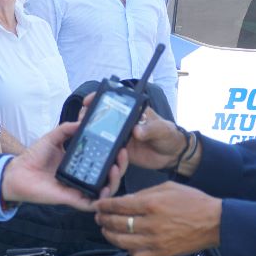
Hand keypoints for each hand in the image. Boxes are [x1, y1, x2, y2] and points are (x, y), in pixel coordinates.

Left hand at [0, 121, 125, 210]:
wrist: (17, 173)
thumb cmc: (33, 156)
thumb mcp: (53, 138)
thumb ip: (67, 129)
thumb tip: (82, 120)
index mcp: (81, 162)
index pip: (104, 160)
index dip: (115, 154)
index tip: (122, 144)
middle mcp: (83, 176)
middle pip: (110, 175)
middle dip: (121, 166)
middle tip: (122, 155)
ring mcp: (79, 189)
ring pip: (105, 190)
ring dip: (115, 180)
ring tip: (117, 168)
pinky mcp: (72, 199)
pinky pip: (91, 203)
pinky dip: (101, 199)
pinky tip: (106, 188)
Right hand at [78, 93, 199, 173]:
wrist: (172, 156)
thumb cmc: (168, 135)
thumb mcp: (162, 129)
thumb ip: (150, 129)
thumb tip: (137, 131)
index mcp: (132, 111)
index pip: (112, 101)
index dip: (98, 98)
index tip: (88, 101)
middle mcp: (122, 122)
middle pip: (101, 116)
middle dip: (89, 116)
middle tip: (83, 120)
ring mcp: (119, 136)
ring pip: (100, 132)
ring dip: (90, 132)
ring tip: (83, 134)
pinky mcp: (120, 151)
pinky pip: (107, 149)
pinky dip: (100, 149)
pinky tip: (94, 150)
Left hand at [96, 181, 221, 255]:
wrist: (214, 222)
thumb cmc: (194, 202)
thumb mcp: (168, 187)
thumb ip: (144, 194)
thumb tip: (125, 200)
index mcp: (152, 204)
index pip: (118, 205)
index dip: (104, 205)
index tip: (98, 205)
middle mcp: (150, 224)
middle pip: (116, 224)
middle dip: (103, 220)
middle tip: (99, 217)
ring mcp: (155, 241)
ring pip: (122, 242)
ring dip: (109, 235)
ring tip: (106, 230)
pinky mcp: (161, 253)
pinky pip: (136, 255)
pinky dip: (128, 250)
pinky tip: (126, 243)